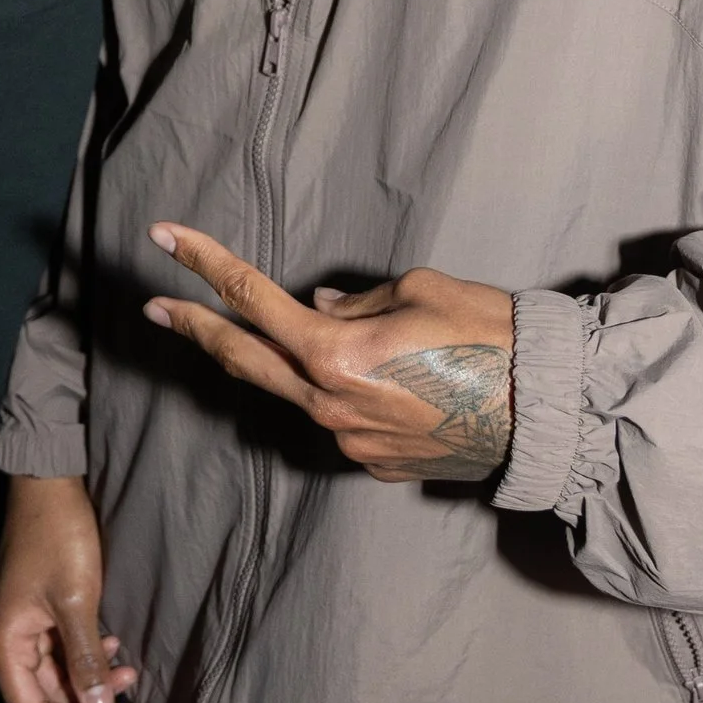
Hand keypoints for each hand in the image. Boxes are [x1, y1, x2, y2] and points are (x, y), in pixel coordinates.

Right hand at [0, 472, 137, 702]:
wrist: (49, 484)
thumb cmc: (58, 537)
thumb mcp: (77, 601)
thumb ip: (86, 660)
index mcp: (5, 644)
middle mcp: (6, 644)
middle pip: (43, 702)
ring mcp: (21, 630)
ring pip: (55, 679)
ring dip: (92, 684)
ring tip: (130, 673)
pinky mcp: (37, 616)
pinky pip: (60, 655)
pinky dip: (88, 660)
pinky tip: (114, 647)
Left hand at [142, 225, 514, 482]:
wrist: (548, 410)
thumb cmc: (491, 334)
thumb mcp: (419, 290)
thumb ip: (355, 303)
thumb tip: (318, 309)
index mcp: (334, 354)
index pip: (252, 299)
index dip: (203, 263)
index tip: (164, 236)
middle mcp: (330, 405)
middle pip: (246, 360)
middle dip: (197, 329)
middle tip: (154, 306)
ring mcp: (350, 442)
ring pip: (305, 393)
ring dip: (303, 364)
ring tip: (342, 342)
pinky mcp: (376, 465)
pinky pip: (346, 421)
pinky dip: (352, 396)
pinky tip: (398, 384)